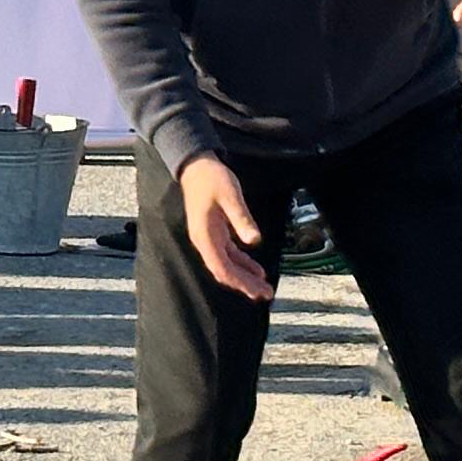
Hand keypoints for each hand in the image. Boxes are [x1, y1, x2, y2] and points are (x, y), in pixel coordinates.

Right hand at [176, 154, 272, 302]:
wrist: (195, 165)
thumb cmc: (211, 178)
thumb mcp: (230, 195)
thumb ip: (241, 219)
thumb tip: (255, 241)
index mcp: (205, 236)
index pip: (222, 268)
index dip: (240, 282)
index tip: (257, 290)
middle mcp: (205, 242)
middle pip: (225, 272)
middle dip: (245, 285)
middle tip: (266, 294)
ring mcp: (209, 238)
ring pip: (227, 266)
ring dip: (245, 277)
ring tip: (263, 288)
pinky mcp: (214, 233)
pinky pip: (229, 255)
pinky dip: (242, 264)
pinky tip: (256, 270)